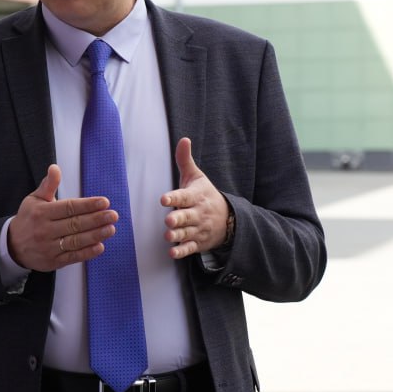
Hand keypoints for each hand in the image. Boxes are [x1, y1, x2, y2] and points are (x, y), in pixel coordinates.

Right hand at [6, 164, 117, 271]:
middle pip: (74, 224)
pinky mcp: (53, 261)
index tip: (104, 202)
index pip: (68, 208)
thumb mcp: (33, 199)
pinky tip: (100, 246)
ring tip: (110, 229)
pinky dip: (87, 252)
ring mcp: (49, 247)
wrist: (12, 246)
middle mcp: (45, 230)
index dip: (87, 205)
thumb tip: (54, 168)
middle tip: (113, 215)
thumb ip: (48, 185)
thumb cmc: (28, 219)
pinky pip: (72, 256)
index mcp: (41, 213)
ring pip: (75, 241)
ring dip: (95, 235)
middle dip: (96, 219)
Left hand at [160, 138, 230, 258]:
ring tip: (168, 235)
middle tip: (169, 220)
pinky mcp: (198, 243)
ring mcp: (199, 229)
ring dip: (178, 235)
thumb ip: (185, 160)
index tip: (164, 199)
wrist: (228, 218)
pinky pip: (190, 249)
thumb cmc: (205, 195)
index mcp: (195, 196)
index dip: (174, 198)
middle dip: (178, 219)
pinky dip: (182, 251)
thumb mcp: (197, 177)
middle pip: (187, 217)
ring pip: (187, 233)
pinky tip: (172, 252)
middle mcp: (198, 213)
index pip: (184, 196)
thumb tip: (184, 139)